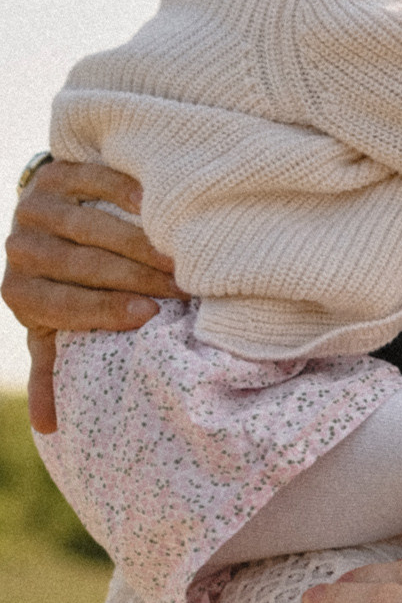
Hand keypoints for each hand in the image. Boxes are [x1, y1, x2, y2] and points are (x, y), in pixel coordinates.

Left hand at [4, 164, 180, 431]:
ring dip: (139, 241)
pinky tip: (157, 207)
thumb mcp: (52, 331)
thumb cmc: (61, 290)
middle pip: (83, 264)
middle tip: (182, 287)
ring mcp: (34, 208)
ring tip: (179, 256)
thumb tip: (49, 428)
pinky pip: (92, 180)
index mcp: (17, 293)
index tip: (150, 317)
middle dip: (135, 277)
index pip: (64, 305)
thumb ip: (52, 372)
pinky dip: (124, 193)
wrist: (41, 227)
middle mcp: (19, 248)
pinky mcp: (53, 174)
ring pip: (91, 225)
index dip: (107, 310)